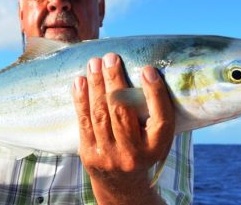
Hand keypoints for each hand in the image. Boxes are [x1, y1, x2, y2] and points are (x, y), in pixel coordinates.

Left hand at [72, 53, 174, 204]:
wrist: (121, 184)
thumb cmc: (142, 149)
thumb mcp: (156, 138)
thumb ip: (154, 112)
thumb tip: (147, 71)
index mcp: (157, 148)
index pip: (161, 118)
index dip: (155, 93)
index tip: (148, 69)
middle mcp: (134, 154)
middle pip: (123, 111)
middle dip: (115, 81)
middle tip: (111, 57)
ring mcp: (109, 156)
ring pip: (100, 113)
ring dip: (96, 84)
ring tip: (94, 63)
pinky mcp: (89, 154)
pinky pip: (83, 121)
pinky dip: (80, 99)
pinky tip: (79, 81)